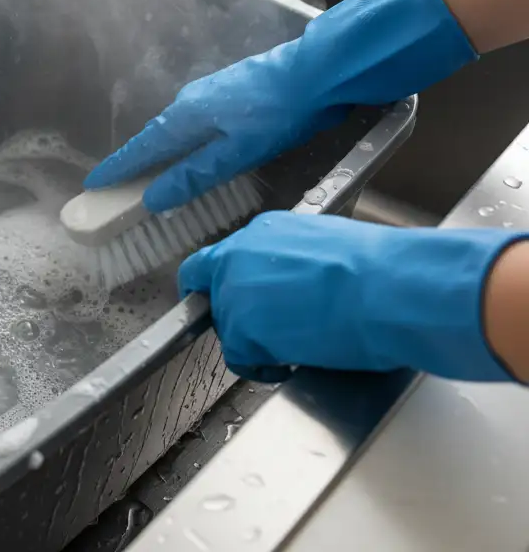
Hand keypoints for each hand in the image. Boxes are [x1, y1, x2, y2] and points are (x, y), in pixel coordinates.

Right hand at [84, 0, 476, 211]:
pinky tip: (191, 149)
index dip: (119, 169)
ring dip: (159, 151)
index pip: (142, 149)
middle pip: (154, 137)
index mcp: (186, 117)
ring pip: (175, 128)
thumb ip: (195, 175)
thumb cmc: (280, 114)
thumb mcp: (237, 153)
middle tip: (118, 185)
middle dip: (134, 161)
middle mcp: (190, 101)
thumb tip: (153, 198)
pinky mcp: (230, 91)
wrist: (320, 70)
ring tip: (150, 173)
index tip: (95, 184)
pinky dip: (181, 140)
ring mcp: (211, 92)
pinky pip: (192, 121)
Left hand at [178, 212, 516, 382]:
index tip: (223, 300)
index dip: (219, 284)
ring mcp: (233, 293)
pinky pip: (240, 356)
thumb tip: (294, 279)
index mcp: (260, 233)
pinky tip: (287, 367)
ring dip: (252, 340)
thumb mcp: (324, 246)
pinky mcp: (242, 330)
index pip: (218, 259)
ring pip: (226, 325)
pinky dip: (259, 368)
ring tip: (292, 348)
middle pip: (212, 292)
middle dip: (235, 313)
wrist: (389, 289)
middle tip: (267, 330)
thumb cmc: (377, 269)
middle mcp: (237, 257)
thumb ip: (291, 260)